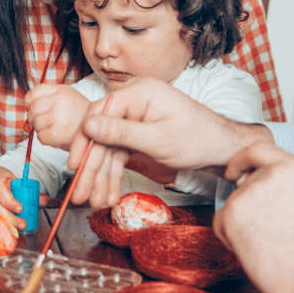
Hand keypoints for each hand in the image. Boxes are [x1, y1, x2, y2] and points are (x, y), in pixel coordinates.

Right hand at [0, 167, 47, 230]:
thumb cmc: (3, 185)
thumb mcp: (16, 184)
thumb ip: (32, 193)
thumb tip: (45, 200)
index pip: (1, 191)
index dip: (10, 201)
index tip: (20, 209)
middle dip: (9, 218)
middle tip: (22, 224)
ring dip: (0, 225)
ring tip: (12, 231)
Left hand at [24, 84, 89, 148]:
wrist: (100, 130)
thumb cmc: (81, 115)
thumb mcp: (69, 96)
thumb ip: (49, 95)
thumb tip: (26, 103)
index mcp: (62, 91)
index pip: (35, 92)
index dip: (30, 101)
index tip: (32, 107)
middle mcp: (60, 101)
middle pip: (33, 108)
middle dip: (35, 117)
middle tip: (46, 122)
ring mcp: (58, 117)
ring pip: (35, 124)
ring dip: (41, 129)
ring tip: (55, 129)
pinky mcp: (57, 133)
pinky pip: (40, 137)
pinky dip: (46, 139)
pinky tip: (57, 136)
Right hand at [67, 78, 269, 205]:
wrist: (219, 147)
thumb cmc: (196, 139)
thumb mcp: (157, 138)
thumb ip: (120, 132)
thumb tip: (88, 125)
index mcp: (138, 92)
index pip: (98, 112)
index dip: (82, 140)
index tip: (74, 165)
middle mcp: (132, 99)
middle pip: (99, 133)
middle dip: (91, 167)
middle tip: (80, 193)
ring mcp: (133, 115)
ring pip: (107, 146)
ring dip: (100, 175)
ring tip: (94, 200)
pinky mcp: (136, 131)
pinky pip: (118, 151)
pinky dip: (113, 172)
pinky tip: (107, 192)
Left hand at [213, 141, 293, 292]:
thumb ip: (291, 188)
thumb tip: (274, 188)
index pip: (258, 149)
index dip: (242, 160)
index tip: (233, 171)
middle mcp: (272, 174)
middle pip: (243, 182)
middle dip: (246, 204)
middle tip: (264, 230)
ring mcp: (249, 192)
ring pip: (231, 205)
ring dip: (241, 224)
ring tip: (267, 244)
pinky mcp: (231, 213)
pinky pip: (220, 223)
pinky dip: (231, 239)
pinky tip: (255, 251)